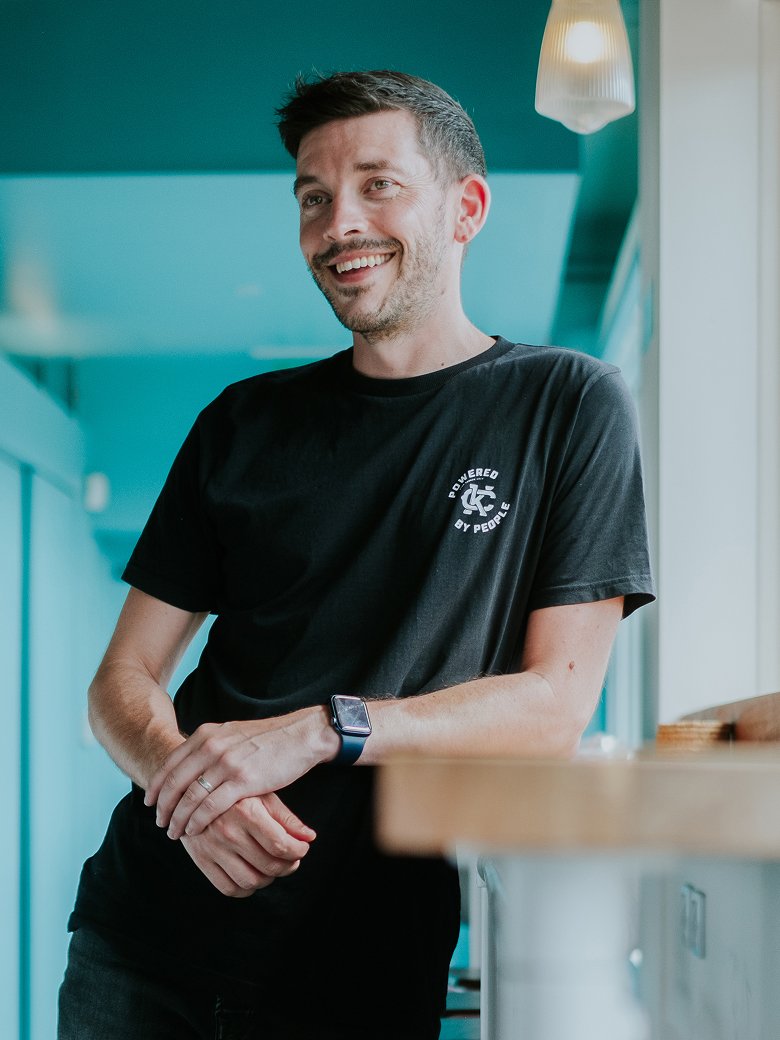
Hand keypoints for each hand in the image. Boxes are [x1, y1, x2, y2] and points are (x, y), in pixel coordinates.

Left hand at [145, 707, 335, 838]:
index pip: (170, 763)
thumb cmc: (267, 738)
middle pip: (175, 783)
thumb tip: (188, 762)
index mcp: (207, 734)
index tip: (150, 803)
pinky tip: (194, 831)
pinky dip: (198, 821)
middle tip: (160, 823)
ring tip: (174, 832)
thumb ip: (209, 745)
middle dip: (163, 807)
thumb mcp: (231, 733)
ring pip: (190, 797)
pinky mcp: (244, 781)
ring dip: (178, 818)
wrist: (300, 735)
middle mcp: (212, 747)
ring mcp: (227, 763)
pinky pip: (211, 806)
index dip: (156, 786)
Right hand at [180, 792, 314, 897]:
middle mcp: (228, 832)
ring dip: (269, 879)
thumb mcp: (262, 795)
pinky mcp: (201, 860)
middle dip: (288, 866)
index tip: (302, 848)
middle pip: (268, 866)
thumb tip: (310, 837)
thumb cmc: (235, 791)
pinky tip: (253, 875)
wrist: (191, 790)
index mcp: (246, 812)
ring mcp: (212, 848)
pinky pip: (227, 887)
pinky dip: (246, 889)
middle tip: (292, 859)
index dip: (298, 851)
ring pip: (250, 881)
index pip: (280, 845)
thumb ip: (286, 818)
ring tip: (274, 867)